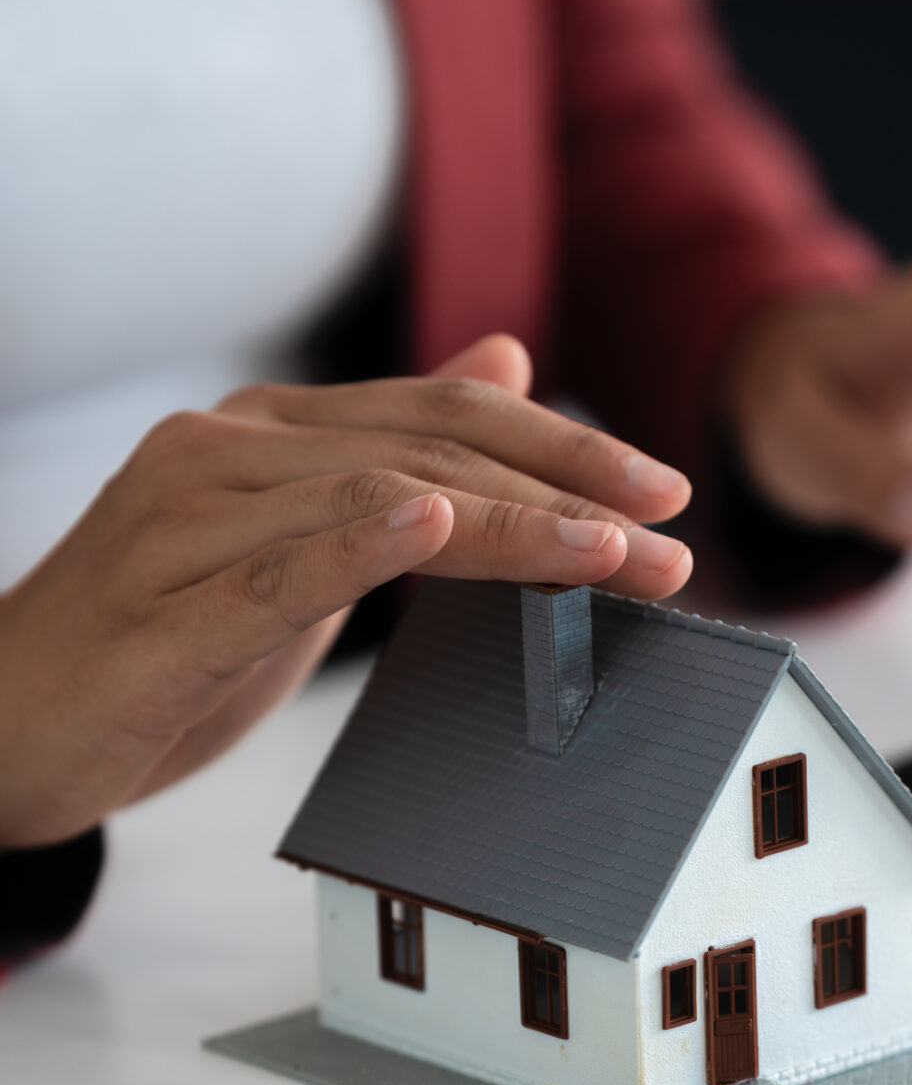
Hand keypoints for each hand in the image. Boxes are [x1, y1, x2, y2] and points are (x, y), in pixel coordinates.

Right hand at [0, 334, 692, 849]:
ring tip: (610, 557)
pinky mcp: (155, 612)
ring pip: (373, 502)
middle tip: (671, 538)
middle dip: (565, 491)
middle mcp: (223, 453)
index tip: (667, 493)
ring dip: (508, 529)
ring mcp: (180, 525)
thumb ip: (394, 454)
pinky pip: (270, 572)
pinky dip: (356, 544)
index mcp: (265, 434)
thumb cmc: (157, 639)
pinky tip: (436, 526)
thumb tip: (506, 358)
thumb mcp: (295, 541)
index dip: (563, 446)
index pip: (442, 415)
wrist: (0, 727)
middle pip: (427, 448)